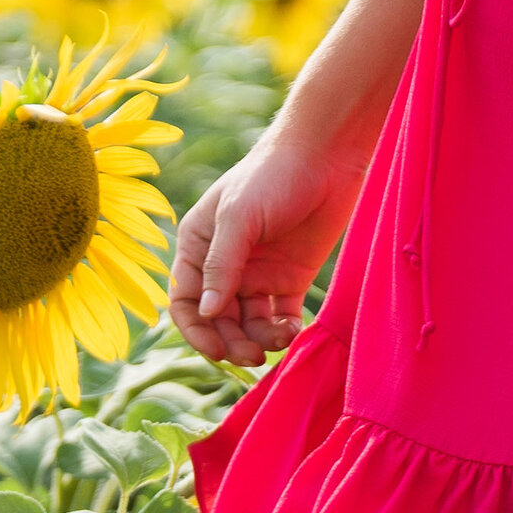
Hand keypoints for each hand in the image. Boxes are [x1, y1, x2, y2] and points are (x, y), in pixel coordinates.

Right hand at [166, 140, 366, 368]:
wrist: (327, 155)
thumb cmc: (273, 175)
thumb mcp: (239, 217)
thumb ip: (221, 265)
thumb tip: (207, 312)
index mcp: (199, 246)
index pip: (186, 301)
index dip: (197, 330)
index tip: (217, 350)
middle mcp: (225, 264)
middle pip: (218, 320)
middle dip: (232, 342)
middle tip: (253, 356)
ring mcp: (258, 273)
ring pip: (249, 323)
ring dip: (260, 339)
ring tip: (280, 340)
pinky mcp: (290, 278)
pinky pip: (280, 316)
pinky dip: (284, 330)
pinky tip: (293, 330)